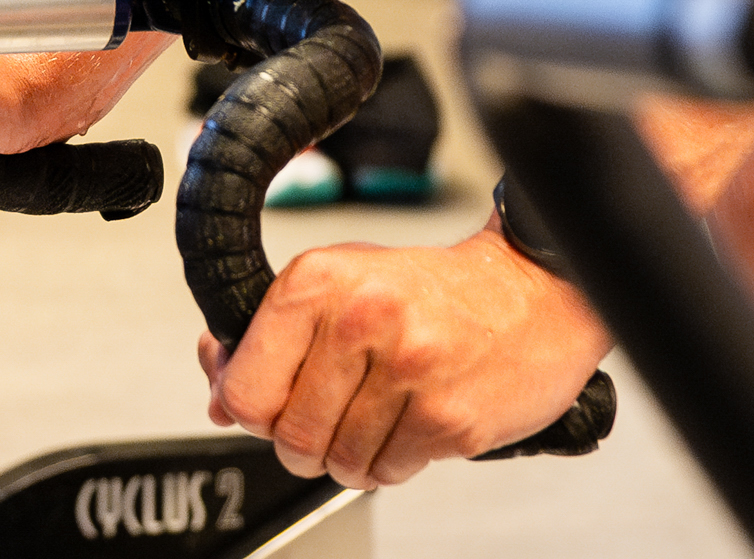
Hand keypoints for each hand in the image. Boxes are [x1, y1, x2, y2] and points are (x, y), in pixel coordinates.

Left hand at [199, 224, 612, 487]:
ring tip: (379, 416)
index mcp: (319, 280)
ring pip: (338, 462)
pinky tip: (411, 423)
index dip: (252, 410)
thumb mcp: (341, 287)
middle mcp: (360, 318)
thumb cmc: (433, 292)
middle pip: (289, 435)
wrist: (534, 292)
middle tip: (334, 417)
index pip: (245, 385)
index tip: (272, 404)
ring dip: (352, 456)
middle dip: (306, 442)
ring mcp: (407, 368)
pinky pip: (388, 472)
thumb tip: (219, 400)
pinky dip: (392, 462)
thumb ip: (272, 341)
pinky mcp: (447, 415)